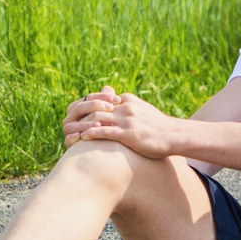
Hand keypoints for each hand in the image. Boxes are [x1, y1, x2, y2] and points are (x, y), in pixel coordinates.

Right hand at [62, 86, 120, 144]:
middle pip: (79, 108)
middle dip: (95, 106)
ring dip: (85, 123)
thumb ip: (107, 102)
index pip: (88, 98)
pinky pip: (68, 140)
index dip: (102, 97)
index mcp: (78, 108)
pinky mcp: (69, 145)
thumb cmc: (109, 129)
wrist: (106, 154)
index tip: (118, 99)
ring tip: (99, 124)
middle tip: (111, 108)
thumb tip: (108, 88)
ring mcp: (69, 132)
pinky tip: (83, 136)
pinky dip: (73, 138)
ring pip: (72, 124)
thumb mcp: (110, 116)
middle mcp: (71, 119)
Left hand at [62, 87, 179, 158]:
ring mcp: (127, 120)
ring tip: (68, 133)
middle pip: (95, 108)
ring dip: (80, 126)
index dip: (85, 107)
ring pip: (97, 119)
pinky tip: (81, 139)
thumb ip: (129, 109)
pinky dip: (91, 134)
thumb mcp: (143, 112)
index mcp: (127, 100)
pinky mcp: (129, 134)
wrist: (175, 135)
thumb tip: (116, 111)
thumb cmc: (158, 127)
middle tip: (65, 124)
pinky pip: (105, 132)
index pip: (100, 100)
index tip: (73, 115)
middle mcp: (125, 107)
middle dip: (78, 116)